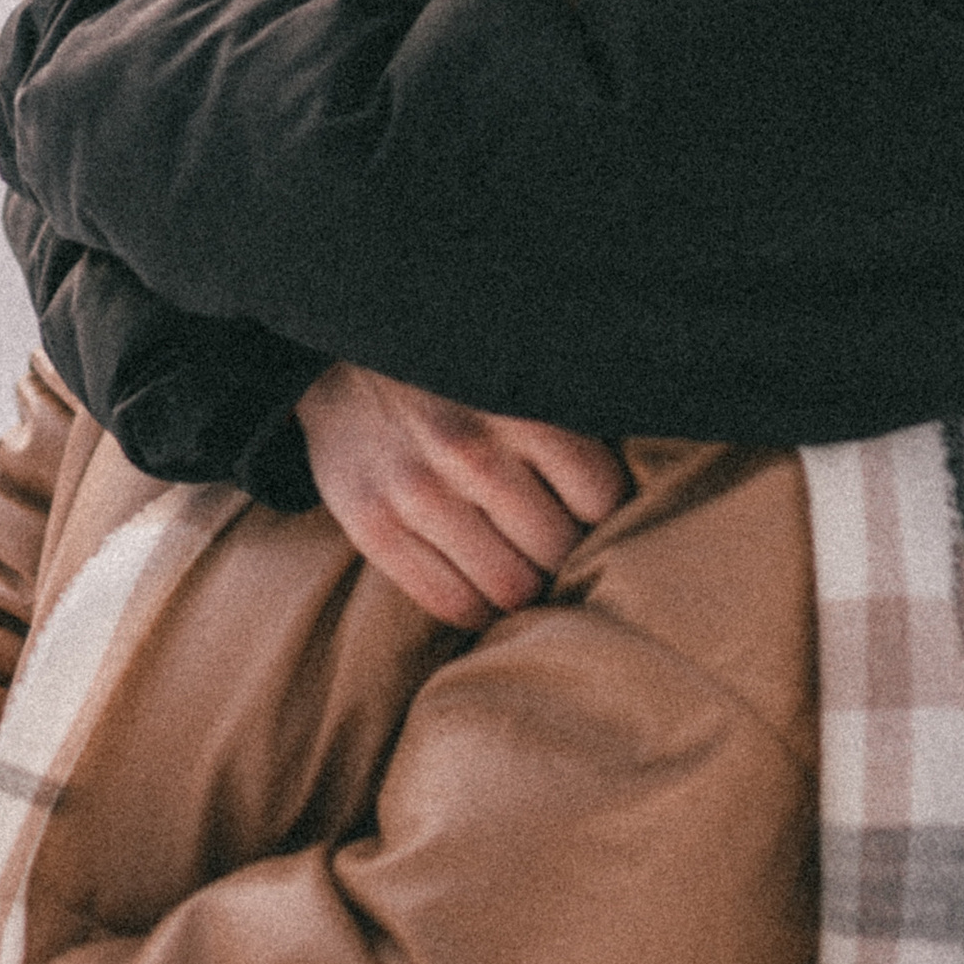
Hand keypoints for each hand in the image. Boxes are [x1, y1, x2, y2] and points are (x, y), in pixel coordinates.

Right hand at [297, 360, 625, 628]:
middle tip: (554, 546)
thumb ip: (562, 423)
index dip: (603, 513)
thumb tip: (627, 499)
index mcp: (516, 403)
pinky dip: (478, 609)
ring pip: (510, 589)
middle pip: (557, 550)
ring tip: (520, 567)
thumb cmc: (448, 371)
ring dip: (524, 589)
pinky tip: (480, 585)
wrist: (336, 353)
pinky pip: (451, 603)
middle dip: (564, 557)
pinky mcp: (372, 524)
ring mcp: (416, 490)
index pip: (600, 496)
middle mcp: (468, 448)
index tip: (587, 511)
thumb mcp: (513, 370)